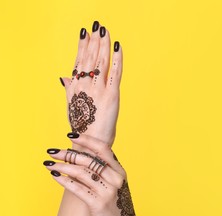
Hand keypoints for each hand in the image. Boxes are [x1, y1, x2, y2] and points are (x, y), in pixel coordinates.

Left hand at [44, 133, 139, 215]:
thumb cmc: (117, 207)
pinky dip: (65, 181)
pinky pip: (78, 189)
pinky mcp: (99, 204)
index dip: (87, 140)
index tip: (71, 136)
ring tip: (49, 164)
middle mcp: (115, 178)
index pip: (103, 149)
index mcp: (120, 171)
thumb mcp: (115, 185)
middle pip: (89, 160)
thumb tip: (82, 158)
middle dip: (68, 154)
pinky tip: (55, 177)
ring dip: (62, 166)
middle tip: (53, 151)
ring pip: (81, 173)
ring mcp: (108, 191)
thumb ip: (104, 172)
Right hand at [60, 21, 122, 145]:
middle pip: (90, 58)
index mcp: (75, 87)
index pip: (79, 61)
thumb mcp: (72, 105)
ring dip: (103, 45)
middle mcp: (85, 86)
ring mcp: (98, 90)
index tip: (86, 33)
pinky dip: (117, 59)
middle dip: (94, 41)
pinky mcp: (111, 95)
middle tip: (98, 26)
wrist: (89, 144)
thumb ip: (69, 89)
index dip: (83, 46)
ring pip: (101, 62)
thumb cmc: (82, 127)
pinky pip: (115, 73)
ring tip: (105, 32)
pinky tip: (118, 47)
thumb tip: (64, 76)